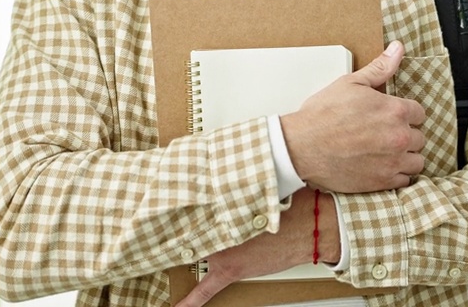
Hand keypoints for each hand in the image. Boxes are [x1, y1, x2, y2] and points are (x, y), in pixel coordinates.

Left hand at [174, 191, 336, 306]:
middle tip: (164, 227)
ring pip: (198, 252)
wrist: (306, 228)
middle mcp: (216, 229)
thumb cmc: (286, 205)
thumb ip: (235, 186)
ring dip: (193, 250)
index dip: (175, 209)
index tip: (161, 205)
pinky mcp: (230, 270)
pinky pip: (205, 290)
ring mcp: (221, 253)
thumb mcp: (256, 188)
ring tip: (182, 246)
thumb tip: (224, 173)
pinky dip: (191, 301)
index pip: (188, 209)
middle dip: (183, 228)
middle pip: (191, 230)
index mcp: (219, 207)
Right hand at [280, 41, 426, 192]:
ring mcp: (393, 161)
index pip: (419, 113)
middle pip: (419, 138)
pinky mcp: (383, 182)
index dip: (405, 114)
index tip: (391, 117)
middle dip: (405, 135)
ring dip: (405, 156)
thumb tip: (397, 49)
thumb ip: (380, 68)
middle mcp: (399, 137)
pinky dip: (396, 175)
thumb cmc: (323, 115)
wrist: (302, 146)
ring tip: (385, 152)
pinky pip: (405, 181)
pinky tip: (381, 166)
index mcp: (395, 110)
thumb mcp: (351, 83)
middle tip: (384, 134)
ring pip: (416, 161)